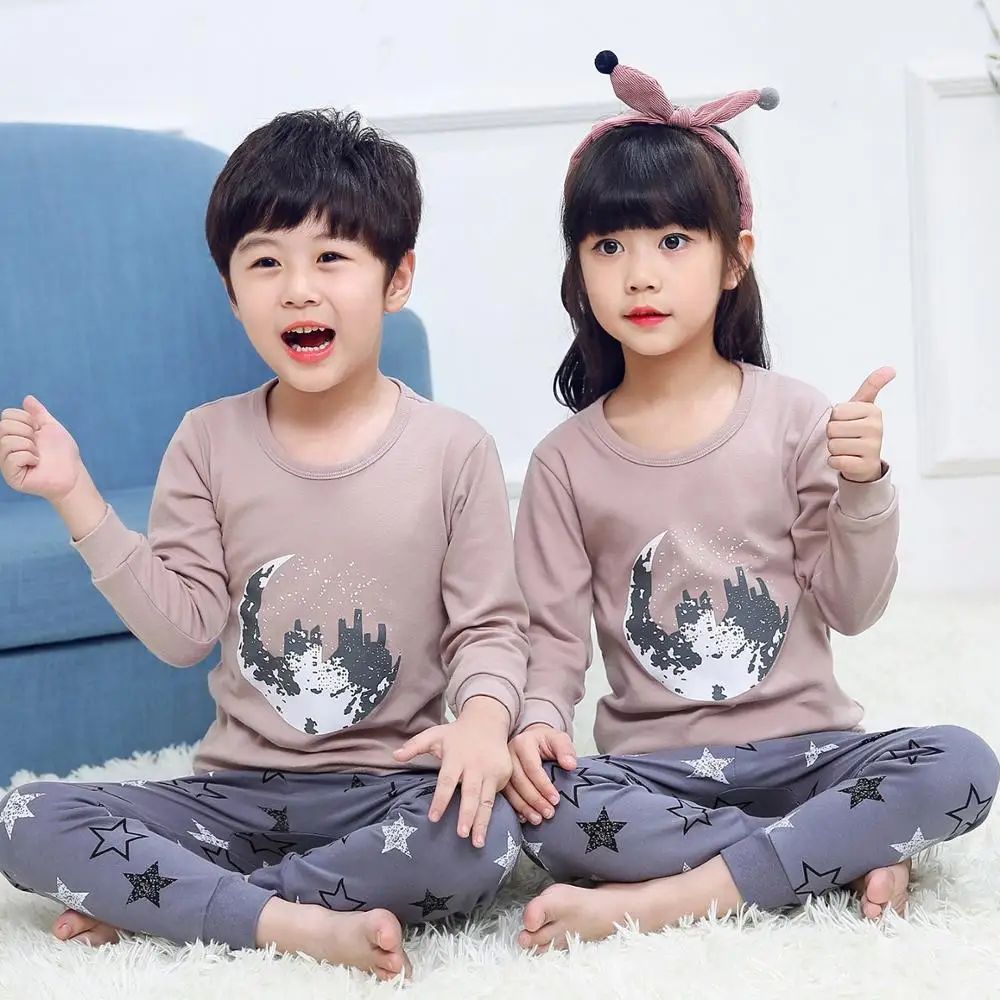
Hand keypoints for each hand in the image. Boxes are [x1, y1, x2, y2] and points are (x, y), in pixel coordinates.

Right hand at [0, 396, 82, 500]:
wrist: (73, 474)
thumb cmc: (63, 452)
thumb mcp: (51, 427)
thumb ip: (39, 413)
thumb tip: (27, 398)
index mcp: (14, 434)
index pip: (6, 415)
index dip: (26, 419)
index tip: (38, 430)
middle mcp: (6, 447)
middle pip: (3, 426)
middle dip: (27, 432)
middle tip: (38, 444)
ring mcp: (7, 463)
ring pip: (6, 442)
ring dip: (29, 446)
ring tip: (38, 455)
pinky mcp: (11, 476)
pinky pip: (13, 458)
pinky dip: (29, 457)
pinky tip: (36, 463)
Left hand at [393, 696, 511, 847]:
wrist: (488, 721)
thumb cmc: (456, 733)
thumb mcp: (434, 734)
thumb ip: (414, 745)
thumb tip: (394, 755)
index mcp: (457, 756)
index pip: (447, 781)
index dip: (440, 799)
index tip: (433, 818)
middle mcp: (476, 764)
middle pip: (471, 793)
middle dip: (467, 815)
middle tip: (461, 835)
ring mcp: (492, 770)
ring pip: (487, 800)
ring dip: (482, 822)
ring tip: (477, 842)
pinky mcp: (503, 774)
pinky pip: (496, 797)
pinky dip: (492, 815)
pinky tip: (486, 831)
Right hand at [503, 723, 576, 824]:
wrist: (533, 739)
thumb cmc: (547, 741)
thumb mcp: (559, 739)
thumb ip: (566, 750)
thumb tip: (570, 765)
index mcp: (523, 743)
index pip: (532, 767)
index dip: (544, 785)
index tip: (556, 800)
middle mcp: (509, 754)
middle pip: (520, 781)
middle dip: (535, 800)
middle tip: (549, 813)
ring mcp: (503, 767)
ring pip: (510, 790)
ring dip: (524, 807)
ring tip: (538, 819)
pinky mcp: (501, 778)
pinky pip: (506, 795)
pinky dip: (515, 808)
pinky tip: (524, 818)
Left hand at [827, 367, 894, 482]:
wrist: (865, 463)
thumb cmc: (859, 430)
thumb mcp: (864, 407)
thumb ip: (872, 386)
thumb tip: (890, 368)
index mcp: (873, 411)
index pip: (835, 412)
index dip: (835, 420)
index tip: (848, 424)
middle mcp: (877, 428)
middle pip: (832, 429)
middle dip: (833, 435)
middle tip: (847, 438)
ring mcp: (873, 448)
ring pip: (832, 446)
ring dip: (834, 449)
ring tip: (848, 449)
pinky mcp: (865, 466)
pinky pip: (835, 462)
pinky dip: (835, 462)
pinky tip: (847, 460)